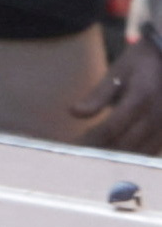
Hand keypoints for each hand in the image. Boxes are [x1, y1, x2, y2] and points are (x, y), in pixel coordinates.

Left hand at [75, 30, 161, 156]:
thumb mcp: (118, 72)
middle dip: (100, 153)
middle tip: (77, 159)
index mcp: (141, 99)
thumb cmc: (141, 64)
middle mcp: (157, 116)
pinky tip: (113, 160)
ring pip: (139, 153)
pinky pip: (150, 153)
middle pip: (125, 144)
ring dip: (115, 160)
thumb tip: (74, 113)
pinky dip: (131, 158)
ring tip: (91, 162)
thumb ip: (98, 95)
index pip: (111, 128)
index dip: (90, 140)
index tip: (72, 147)